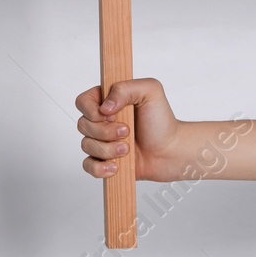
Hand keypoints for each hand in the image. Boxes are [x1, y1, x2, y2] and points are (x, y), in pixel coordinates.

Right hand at [74, 78, 188, 182]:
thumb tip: (104, 107)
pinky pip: (89, 166)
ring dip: (108, 150)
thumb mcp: (150, 91)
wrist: (172, 152)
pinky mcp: (105, 161)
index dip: (92, 110)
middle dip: (105, 132)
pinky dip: (100, 168)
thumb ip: (125, 88)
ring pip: (86, 146)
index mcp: (108, 101)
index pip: (83, 102)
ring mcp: (102, 141)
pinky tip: (115, 166)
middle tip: (127, 132)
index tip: (112, 115)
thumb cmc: (162, 122)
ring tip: (128, 150)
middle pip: (83, 125)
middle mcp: (102, 121)